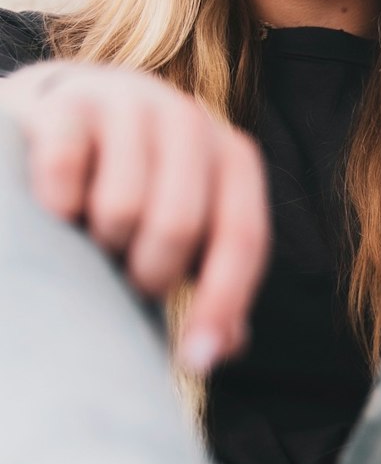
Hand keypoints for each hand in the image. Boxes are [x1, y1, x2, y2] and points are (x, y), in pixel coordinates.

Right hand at [0, 61, 270, 368]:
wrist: (62, 114)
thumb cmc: (135, 190)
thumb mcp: (186, 230)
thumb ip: (213, 281)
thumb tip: (226, 345)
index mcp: (233, 157)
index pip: (243, 237)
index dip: (221, 304)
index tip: (193, 361)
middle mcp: (190, 121)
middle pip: (179, 225)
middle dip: (147, 273)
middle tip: (126, 277)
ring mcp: (128, 103)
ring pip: (121, 207)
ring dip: (98, 242)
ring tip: (93, 235)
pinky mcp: (67, 101)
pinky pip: (64, 169)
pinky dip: (57, 206)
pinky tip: (55, 209)